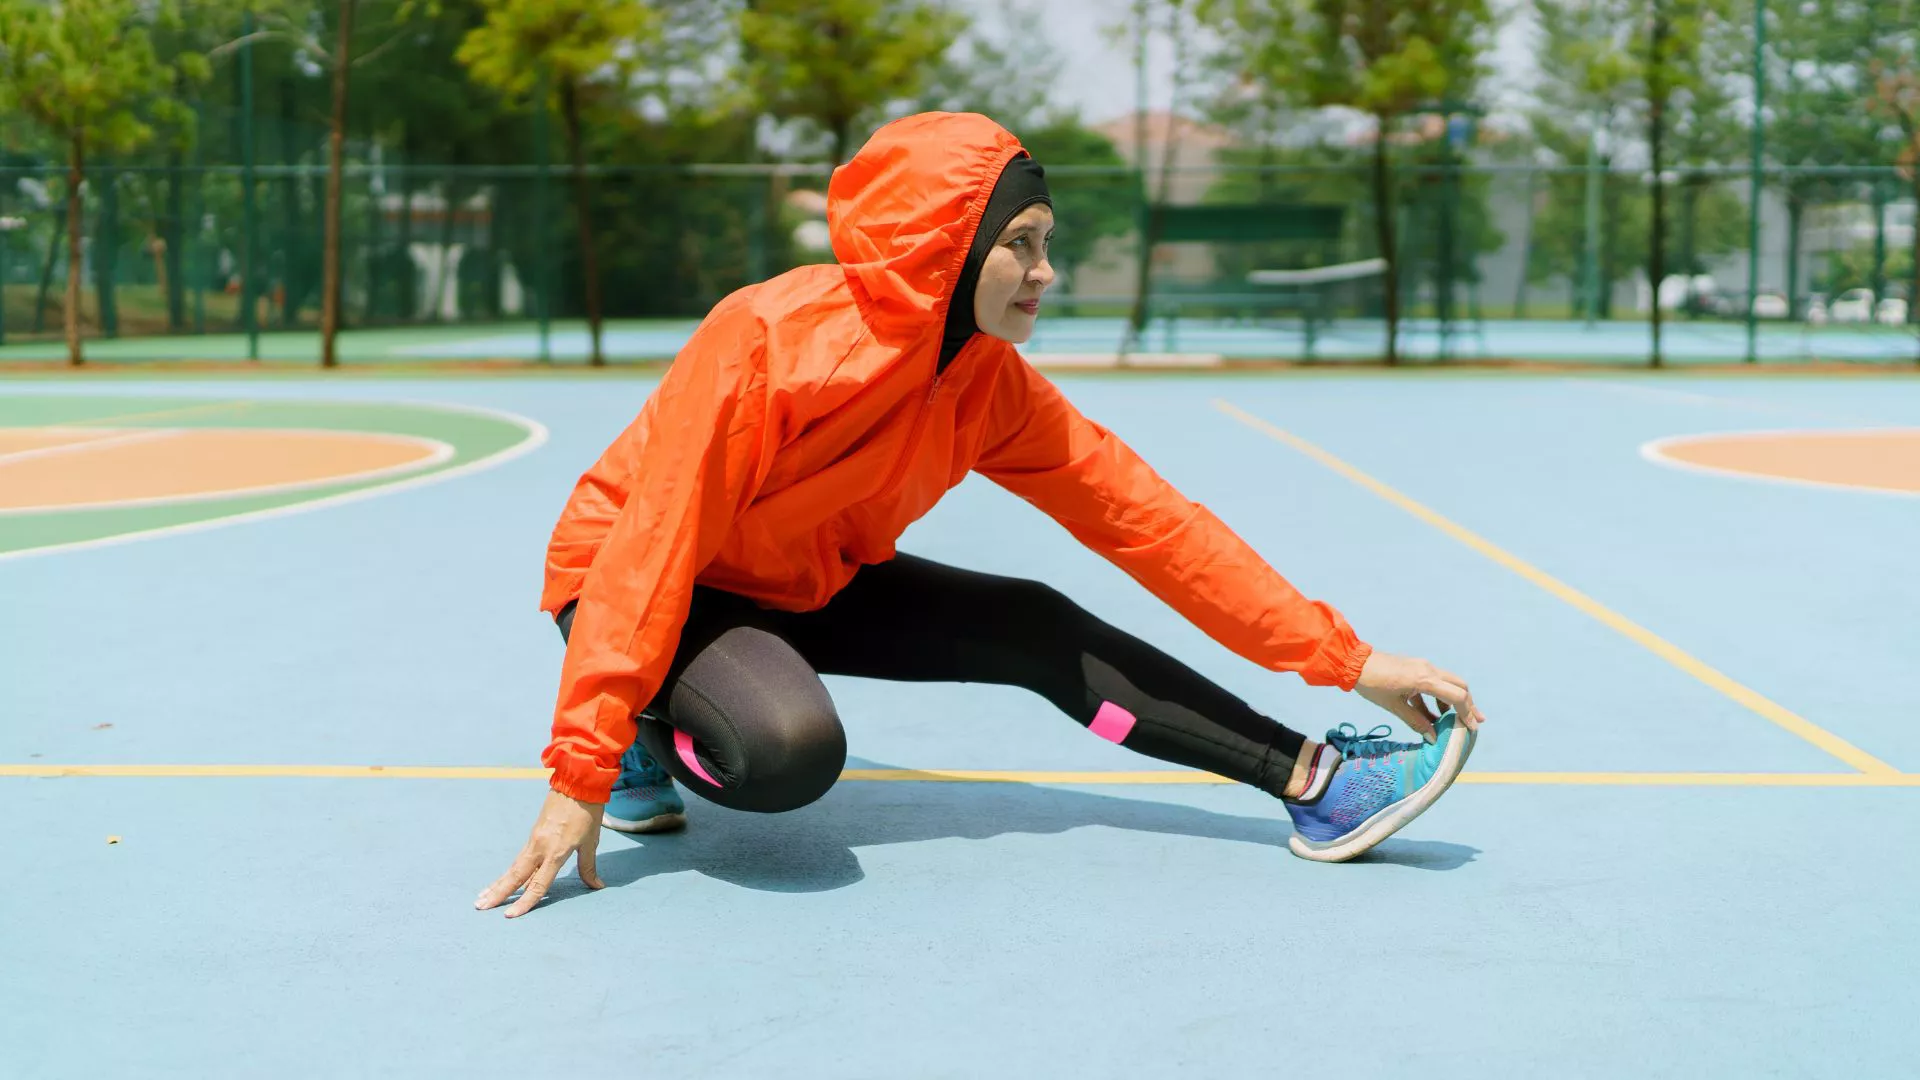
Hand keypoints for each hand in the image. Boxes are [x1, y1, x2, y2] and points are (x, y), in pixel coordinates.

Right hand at [475, 789, 605, 917]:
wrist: (577, 783)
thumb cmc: (587, 813)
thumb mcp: (591, 842)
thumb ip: (589, 866)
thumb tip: (597, 886)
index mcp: (556, 852)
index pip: (538, 884)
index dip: (525, 902)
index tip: (510, 916)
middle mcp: (540, 848)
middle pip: (515, 876)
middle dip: (498, 893)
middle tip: (480, 907)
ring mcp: (534, 841)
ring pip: (514, 868)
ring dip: (498, 883)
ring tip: (482, 897)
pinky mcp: (533, 835)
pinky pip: (519, 858)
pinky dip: (509, 872)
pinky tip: (502, 880)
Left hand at [1354, 651, 1486, 740]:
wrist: (1354, 663)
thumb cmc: (1372, 685)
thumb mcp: (1395, 707)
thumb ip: (1416, 722)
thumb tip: (1433, 738)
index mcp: (1424, 679)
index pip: (1457, 696)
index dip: (1467, 713)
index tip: (1473, 727)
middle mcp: (1428, 669)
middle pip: (1459, 686)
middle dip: (1468, 704)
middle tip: (1474, 721)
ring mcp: (1423, 666)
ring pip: (1448, 683)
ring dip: (1452, 701)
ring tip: (1452, 721)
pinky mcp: (1416, 667)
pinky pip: (1434, 682)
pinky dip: (1437, 697)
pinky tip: (1433, 714)